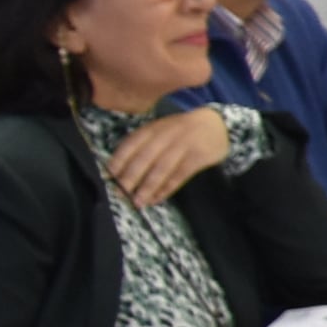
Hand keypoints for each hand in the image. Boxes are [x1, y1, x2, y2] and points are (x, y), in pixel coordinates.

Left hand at [103, 111, 228, 207]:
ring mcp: (183, 146)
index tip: (109, 177)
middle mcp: (166, 135)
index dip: (119, 161)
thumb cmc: (182, 130)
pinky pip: (179, 175)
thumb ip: (143, 144)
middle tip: (120, 194)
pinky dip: (167, 189)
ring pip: (161, 169)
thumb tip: (119, 169)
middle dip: (131, 178)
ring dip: (148, 187)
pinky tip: (157, 198)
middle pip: (145, 158)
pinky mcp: (198, 157)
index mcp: (153, 128)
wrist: (217, 124)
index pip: (131, 144)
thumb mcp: (161, 129)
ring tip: (138, 202)